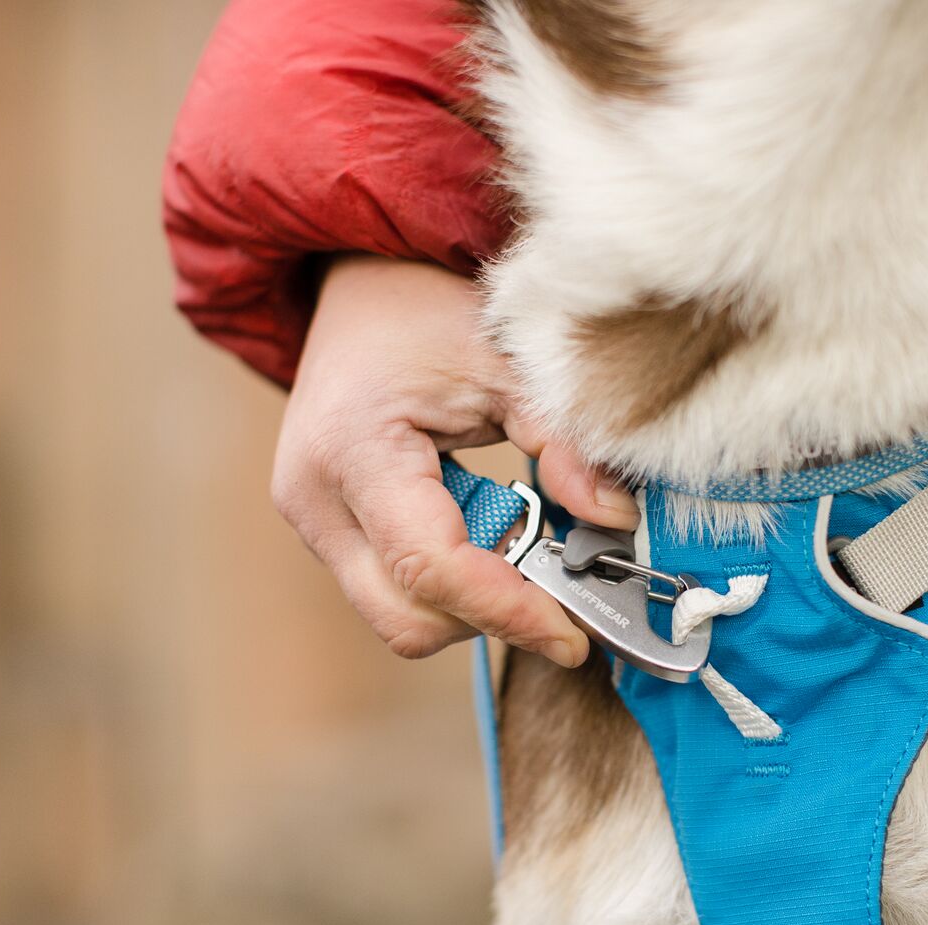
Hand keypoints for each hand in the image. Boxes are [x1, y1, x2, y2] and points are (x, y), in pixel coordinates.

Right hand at [271, 254, 638, 664]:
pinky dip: (448, 582)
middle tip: (558, 592)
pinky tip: (485, 531)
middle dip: (488, 618)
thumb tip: (617, 520)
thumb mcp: (507, 362)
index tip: (574, 634)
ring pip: (397, 615)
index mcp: (353, 450)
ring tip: (518, 539)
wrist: (357, 287)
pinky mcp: (324, 531)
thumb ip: (564, 444)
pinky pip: (390, 589)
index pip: (432, 569)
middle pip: (406, 619)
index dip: (509, 612)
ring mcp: (311, 521)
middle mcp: (314, 500)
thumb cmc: (426, 312)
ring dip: (469, 601)